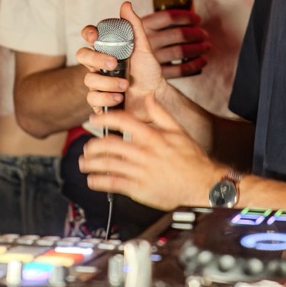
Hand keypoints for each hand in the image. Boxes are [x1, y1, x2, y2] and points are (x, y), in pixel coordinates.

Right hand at [78, 1, 168, 119]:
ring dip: (108, 82)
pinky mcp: (99, 101)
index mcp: (106, 49)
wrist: (154, 96)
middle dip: (96, 59)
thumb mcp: (143, 47)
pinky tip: (119, 98)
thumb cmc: (147, 71)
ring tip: (126, 85)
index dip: (88, 33)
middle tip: (113, 63)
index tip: (94, 36)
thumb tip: (125, 4)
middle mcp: (98, 65)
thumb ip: (134, 26)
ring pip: (88, 80)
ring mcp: (97, 83)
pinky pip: (92, 99)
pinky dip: (105, 98)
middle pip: (81, 56)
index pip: (89, 37)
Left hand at [79, 94, 218, 210]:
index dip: (104, 119)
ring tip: (84, 162)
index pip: (123, 121)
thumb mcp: (178, 131)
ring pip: (108, 164)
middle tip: (87, 145)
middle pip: (109, 144)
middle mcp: (143, 153)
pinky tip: (92, 180)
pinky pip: (113, 184)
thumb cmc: (192, 159)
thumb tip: (149, 96)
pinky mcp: (139, 189)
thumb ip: (161, 113)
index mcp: (152, 136)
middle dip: (93, 144)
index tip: (94, 119)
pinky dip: (99, 182)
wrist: (202, 185)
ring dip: (91, 163)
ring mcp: (140, 172)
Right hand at [141, 8, 210, 77]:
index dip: (187, 17)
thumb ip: (162, 19)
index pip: (170, 17)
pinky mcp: (159, 74)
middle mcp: (146, 41)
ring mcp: (152, 58)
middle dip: (197, 33)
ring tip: (206, 46)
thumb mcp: (144, 26)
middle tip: (204, 34)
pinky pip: (181, 70)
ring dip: (199, 48)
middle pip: (179, 34)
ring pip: (181, 51)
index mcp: (144, 25)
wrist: (129, 65)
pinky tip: (203, 60)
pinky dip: (195, 64)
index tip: (197, 19)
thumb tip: (192, 9)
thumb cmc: (143, 41)